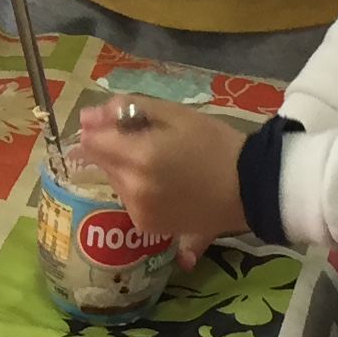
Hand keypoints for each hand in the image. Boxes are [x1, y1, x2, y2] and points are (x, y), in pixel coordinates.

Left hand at [75, 96, 247, 243]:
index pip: (92, 141)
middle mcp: (132, 189)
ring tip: (162, 162)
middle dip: (116, 148)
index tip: (113, 121)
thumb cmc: (215, 144)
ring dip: (126, 169)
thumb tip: (87, 117)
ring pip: (115, 181)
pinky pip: (129, 200)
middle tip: (148, 139)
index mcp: (138, 156)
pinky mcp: (148, 227)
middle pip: (103, 162)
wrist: (250, 188)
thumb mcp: (175, 114)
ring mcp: (138, 212)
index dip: (98, 128)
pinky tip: (165, 183)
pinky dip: (137, 189)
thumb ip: (128, 109)